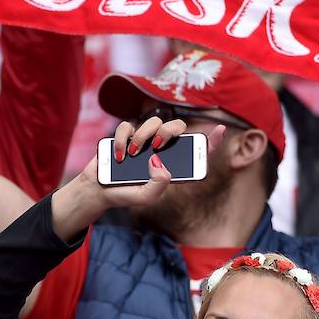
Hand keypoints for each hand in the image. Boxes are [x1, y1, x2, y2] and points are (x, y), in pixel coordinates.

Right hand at [51, 116, 224, 241]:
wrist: (98, 189)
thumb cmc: (125, 194)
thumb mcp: (145, 197)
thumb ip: (157, 185)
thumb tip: (160, 163)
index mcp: (172, 163)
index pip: (196, 149)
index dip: (210, 140)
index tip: (221, 130)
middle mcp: (161, 148)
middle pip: (178, 126)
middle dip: (170, 131)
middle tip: (156, 146)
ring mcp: (144, 138)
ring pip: (154, 121)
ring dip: (144, 135)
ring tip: (133, 154)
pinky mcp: (127, 134)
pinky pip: (129, 124)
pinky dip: (124, 139)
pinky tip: (119, 154)